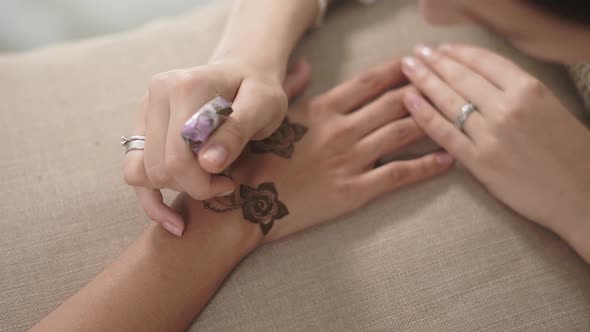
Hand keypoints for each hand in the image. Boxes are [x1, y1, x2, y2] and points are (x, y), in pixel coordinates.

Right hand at [123, 59, 311, 235]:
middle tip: (222, 183)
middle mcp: (157, 94)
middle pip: (158, 168)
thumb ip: (237, 131)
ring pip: (140, 173)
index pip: (179, 156)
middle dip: (192, 187)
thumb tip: (209, 164)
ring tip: (204, 184)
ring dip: (173, 189)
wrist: (244, 72)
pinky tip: (173, 220)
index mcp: (185, 86)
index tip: (229, 182)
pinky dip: (151, 199)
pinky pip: (133, 170)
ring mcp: (145, 108)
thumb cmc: (259, 90)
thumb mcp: (263, 107)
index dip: (203, 183)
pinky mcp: (142, 124)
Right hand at [179, 59, 453, 244]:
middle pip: (395, 102)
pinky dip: (426, 166)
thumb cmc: (254, 159)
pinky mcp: (354, 190)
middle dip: (426, 90)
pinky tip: (448, 159)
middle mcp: (342, 128)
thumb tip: (305, 66)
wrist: (245, 203)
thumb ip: (291, 89)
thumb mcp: (270, 118)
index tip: (420, 61)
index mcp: (322, 108)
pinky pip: (398, 175)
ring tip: (458, 116)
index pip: (370, 81)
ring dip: (434, 122)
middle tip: (450, 84)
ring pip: (403, 133)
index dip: (399, 69)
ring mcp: (350, 159)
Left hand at [401, 44, 589, 260]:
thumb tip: (484, 81)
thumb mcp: (552, 108)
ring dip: (424, 81)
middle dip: (433, 62)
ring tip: (407, 70)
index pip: (484, 61)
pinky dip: (423, 115)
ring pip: (448, 101)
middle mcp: (508, 107)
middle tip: (415, 54)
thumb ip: (519, 92)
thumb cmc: (572, 153)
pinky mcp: (479, 162)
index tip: (441, 49)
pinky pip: (444, 133)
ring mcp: (492, 134)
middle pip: (461, 77)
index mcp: (530, 89)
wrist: (583, 195)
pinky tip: (409, 101)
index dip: (458, 52)